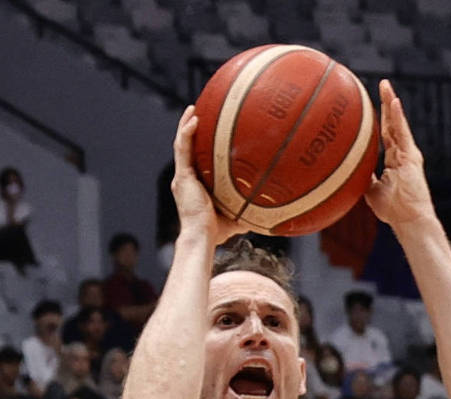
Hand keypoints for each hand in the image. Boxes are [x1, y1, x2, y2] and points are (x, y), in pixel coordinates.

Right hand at [170, 105, 242, 245]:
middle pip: (187, 148)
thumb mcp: (236, 216)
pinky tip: (194, 120)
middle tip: (198, 113)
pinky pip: (183, 149)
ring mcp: (183, 176)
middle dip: (190, 130)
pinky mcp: (182, 176)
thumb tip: (268, 213)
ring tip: (193, 109)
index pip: (196, 160)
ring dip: (186, 125)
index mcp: (195, 185)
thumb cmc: (217, 231)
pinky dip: (187, 133)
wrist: (203, 236)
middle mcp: (186, 178)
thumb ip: (248, 210)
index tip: (208, 132)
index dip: (199, 146)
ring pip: (181, 144)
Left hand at [363, 82, 436, 231]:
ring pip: (398, 123)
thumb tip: (347, 166)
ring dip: (391, 103)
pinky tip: (393, 102)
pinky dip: (399, 117)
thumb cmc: (392, 211)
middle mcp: (402, 153)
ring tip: (385, 86)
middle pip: (393, 123)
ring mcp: (408, 153)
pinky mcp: (412, 156)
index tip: (371, 104)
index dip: (380, 119)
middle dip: (386, 103)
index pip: (386, 134)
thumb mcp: (370, 190)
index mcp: (394, 160)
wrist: (409, 220)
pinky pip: (403, 133)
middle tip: (381, 85)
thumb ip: (363, 176)